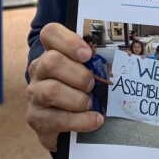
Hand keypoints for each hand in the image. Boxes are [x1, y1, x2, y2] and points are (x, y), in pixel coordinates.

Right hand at [26, 23, 103, 150]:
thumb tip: (124, 53)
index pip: (50, 32)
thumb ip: (95, 60)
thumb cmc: (82, 90)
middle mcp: (39, 70)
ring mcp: (35, 95)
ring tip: (90, 104)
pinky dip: (81, 121)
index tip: (88, 54)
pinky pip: (58, 119)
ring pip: (52, 90)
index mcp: (51, 52)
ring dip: (78, 99)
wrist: (67, 125)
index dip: (69, 40)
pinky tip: (95, 120)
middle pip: (52, 61)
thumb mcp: (88, 71)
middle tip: (92, 84)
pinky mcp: (36, 119)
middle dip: (79, 75)